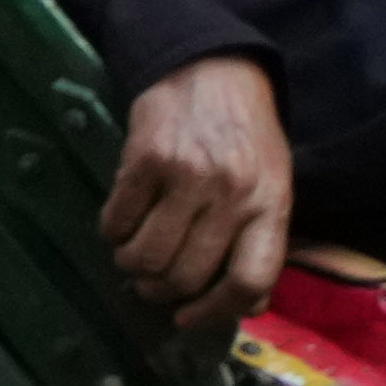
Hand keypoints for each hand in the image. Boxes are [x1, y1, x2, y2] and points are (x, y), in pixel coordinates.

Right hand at [103, 56, 291, 321]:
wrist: (213, 69)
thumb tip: (246, 306)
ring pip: (146, 259)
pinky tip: (125, 221)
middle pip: (186, 277)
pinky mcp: (145, 160)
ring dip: (133, 267)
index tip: (189, 316)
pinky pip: (116, 224)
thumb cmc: (246, 136)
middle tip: (154, 281)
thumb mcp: (272, 183)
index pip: (250, 279)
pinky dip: (114, 234)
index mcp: (271, 203)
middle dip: (162, 291)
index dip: (216, 311)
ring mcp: (188, 176)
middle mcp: (233, 193)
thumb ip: (261, 240)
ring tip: (137, 252)